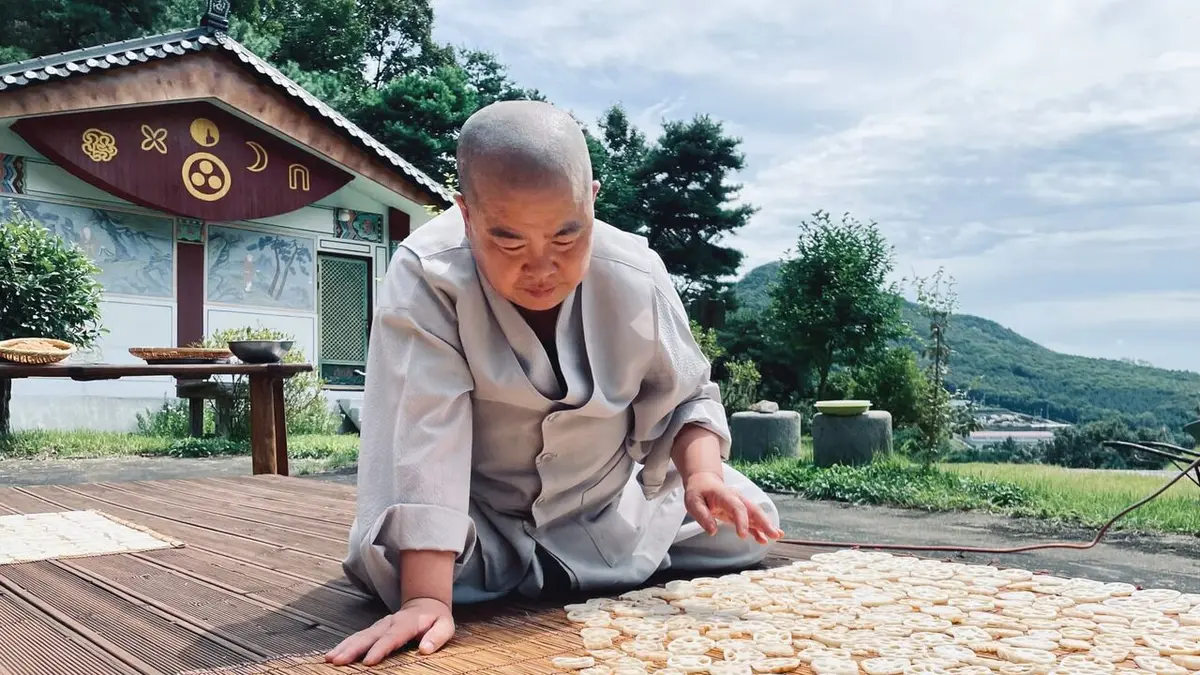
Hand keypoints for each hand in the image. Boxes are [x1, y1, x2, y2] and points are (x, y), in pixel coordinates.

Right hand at [325, 597, 454, 665]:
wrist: (426, 602)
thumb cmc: (436, 619)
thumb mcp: (445, 626)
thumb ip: (437, 637)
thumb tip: (425, 649)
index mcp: (407, 623)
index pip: (392, 637)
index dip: (380, 649)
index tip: (368, 661)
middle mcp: (390, 622)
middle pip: (369, 636)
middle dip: (353, 649)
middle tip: (338, 660)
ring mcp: (380, 625)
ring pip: (360, 636)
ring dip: (344, 647)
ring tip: (330, 659)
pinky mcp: (374, 629)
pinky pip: (358, 637)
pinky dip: (344, 645)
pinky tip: (332, 655)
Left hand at [684, 471, 783, 543]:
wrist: (704, 482)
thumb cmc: (698, 491)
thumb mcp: (693, 502)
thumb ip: (702, 516)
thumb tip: (712, 531)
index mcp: (725, 495)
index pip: (737, 508)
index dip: (742, 521)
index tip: (742, 535)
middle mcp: (736, 499)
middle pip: (753, 510)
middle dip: (764, 522)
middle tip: (774, 534)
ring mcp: (740, 505)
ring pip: (756, 515)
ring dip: (766, 526)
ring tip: (777, 536)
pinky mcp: (739, 513)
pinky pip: (751, 521)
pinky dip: (758, 530)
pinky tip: (764, 539)